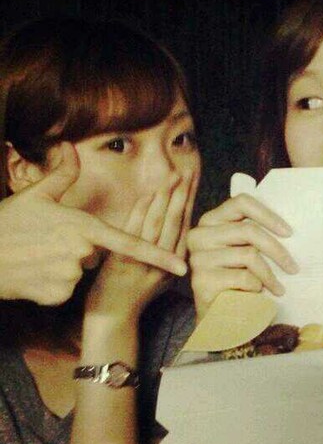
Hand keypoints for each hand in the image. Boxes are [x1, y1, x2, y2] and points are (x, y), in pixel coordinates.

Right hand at [0, 143, 186, 304]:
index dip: (160, 255)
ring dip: (66, 266)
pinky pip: (67, 289)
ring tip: (38, 256)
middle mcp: (83, 253)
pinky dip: (54, 284)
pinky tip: (34, 273)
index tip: (183, 265)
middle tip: (48, 242)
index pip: (131, 243)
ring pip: (82, 272)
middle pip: (97, 255)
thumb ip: (62, 173)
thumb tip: (73, 148)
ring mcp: (71, 276)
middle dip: (80, 249)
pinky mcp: (58, 296)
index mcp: (84, 227)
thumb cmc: (7, 224)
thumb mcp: (35, 195)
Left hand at [86, 171, 195, 320]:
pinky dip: (142, 211)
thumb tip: (175, 223)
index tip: (195, 182)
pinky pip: (135, 231)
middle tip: (188, 172)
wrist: (114, 318)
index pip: (188, 226)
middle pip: (178, 221)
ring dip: (166, 198)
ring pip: (159, 224)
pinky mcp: (124, 261)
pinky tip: (148, 195)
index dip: (191, 202)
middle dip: (183, 194)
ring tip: (172, 177)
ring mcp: (144, 262)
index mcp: (176, 263)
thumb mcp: (161, 274)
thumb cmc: (135, 295)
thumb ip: (168, 250)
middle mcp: (165, 262)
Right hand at [187, 193, 297, 317]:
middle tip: (294, 268)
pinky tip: (257, 295)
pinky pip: (243, 277)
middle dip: (278, 251)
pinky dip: (256, 287)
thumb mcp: (244, 250)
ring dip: (270, 275)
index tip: (289, 232)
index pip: (242, 202)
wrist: (219, 316)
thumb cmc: (237, 280)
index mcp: (211, 220)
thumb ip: (254, 233)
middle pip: (249, 231)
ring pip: (249, 255)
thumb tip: (288, 227)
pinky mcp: (201, 280)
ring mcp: (198, 258)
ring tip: (278, 288)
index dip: (268, 215)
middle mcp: (199, 235)